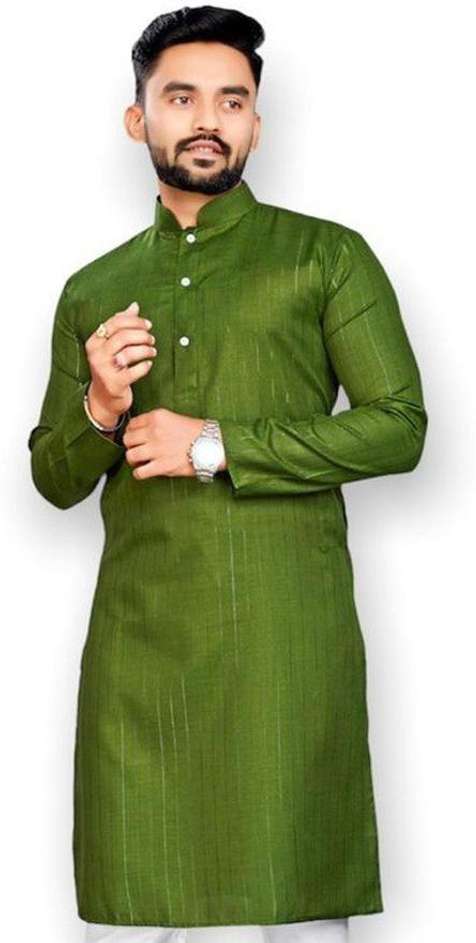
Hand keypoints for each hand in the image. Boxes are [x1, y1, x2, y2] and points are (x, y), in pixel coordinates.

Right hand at [85, 301, 156, 424]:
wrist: (103, 399)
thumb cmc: (109, 369)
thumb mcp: (110, 346)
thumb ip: (121, 325)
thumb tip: (134, 306)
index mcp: (94, 341)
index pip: (115, 322)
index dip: (135, 321)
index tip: (148, 325)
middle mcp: (96, 354)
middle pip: (123, 336)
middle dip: (142, 335)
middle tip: (151, 339)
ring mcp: (104, 370)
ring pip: (128, 352)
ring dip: (145, 350)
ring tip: (152, 351)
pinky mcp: (114, 384)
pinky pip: (134, 371)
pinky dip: (144, 367)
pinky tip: (148, 365)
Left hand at [123, 408, 205, 479]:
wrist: (212, 444)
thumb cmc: (196, 432)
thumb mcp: (173, 418)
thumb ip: (156, 423)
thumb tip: (139, 433)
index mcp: (157, 417)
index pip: (131, 424)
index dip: (133, 432)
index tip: (138, 438)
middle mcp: (154, 431)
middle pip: (127, 440)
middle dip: (131, 446)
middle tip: (138, 450)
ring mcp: (157, 449)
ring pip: (130, 456)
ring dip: (133, 460)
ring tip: (140, 462)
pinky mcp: (162, 466)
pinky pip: (139, 472)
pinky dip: (139, 474)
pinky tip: (144, 472)